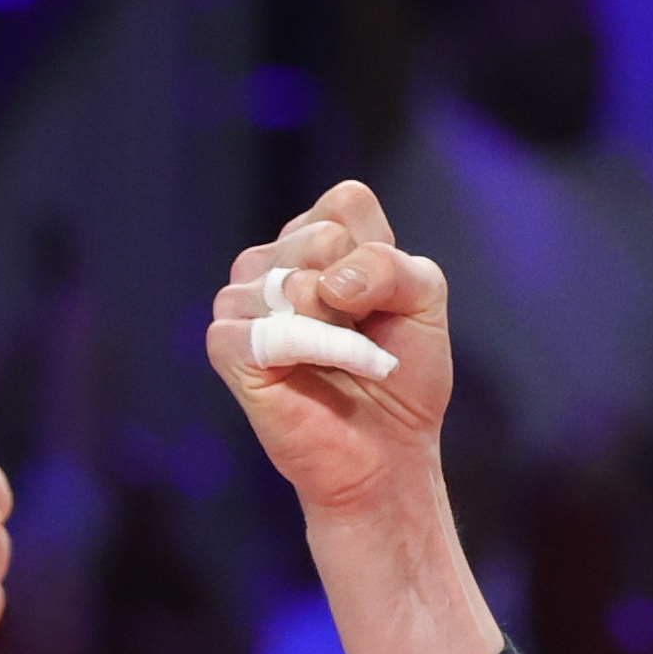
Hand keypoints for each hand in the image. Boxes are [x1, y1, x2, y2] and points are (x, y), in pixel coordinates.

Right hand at [209, 183, 459, 517]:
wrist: (388, 452)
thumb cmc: (402, 376)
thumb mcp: (424, 303)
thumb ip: (394, 266)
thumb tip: (329, 283)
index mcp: (314, 239)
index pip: (347, 201)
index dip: (380, 252)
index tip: (383, 302)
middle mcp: (271, 262)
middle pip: (321, 236)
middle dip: (361, 295)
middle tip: (360, 337)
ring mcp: (242, 301)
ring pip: (295, 282)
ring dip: (340, 331)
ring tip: (338, 360)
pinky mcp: (228, 346)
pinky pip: (270, 330)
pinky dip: (313, 353)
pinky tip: (315, 376)